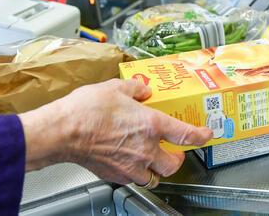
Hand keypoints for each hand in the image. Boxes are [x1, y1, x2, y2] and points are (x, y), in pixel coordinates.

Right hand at [18, 79, 212, 184]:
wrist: (62, 132)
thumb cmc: (86, 111)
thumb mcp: (115, 88)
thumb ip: (135, 89)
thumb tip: (143, 90)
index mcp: (151, 125)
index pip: (187, 135)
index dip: (201, 135)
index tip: (206, 134)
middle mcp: (146, 149)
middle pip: (174, 164)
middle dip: (177, 158)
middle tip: (175, 150)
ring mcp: (131, 166)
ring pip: (155, 177)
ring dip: (157, 169)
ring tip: (153, 160)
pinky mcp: (116, 175)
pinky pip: (134, 179)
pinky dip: (137, 173)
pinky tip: (129, 162)